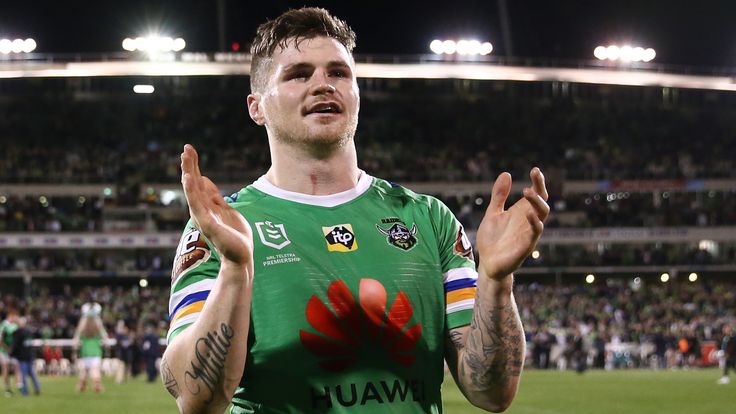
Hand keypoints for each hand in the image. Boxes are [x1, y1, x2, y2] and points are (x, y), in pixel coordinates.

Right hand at [181, 144, 252, 267]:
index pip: (198, 182)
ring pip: (193, 191)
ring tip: (185, 157)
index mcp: (206, 206)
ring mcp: (203, 217)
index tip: (190, 150)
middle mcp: (201, 210)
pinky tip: (189, 179)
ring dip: (189, 173)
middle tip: (186, 147)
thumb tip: (205, 180)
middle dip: (190, 165)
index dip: (194, 166)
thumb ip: (215, 197)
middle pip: (193, 183)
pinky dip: (192, 192)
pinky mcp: (208, 224)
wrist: (240, 257)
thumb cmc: (234, 236)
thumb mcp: (226, 210)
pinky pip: (198, 205)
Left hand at [476, 167, 549, 279]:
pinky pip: (535, 233)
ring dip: (537, 203)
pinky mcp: (526, 246)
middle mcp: (529, 221)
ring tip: (527, 191)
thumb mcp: (493, 213)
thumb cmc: (492, 239)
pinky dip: (534, 223)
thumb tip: (506, 174)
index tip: (535, 169)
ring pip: (541, 216)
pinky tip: (529, 214)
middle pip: (542, 202)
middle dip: (540, 188)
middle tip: (535, 174)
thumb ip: (499, 196)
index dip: (538, 182)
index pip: (536, 194)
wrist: (488, 264)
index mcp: (522, 212)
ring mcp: (529, 233)